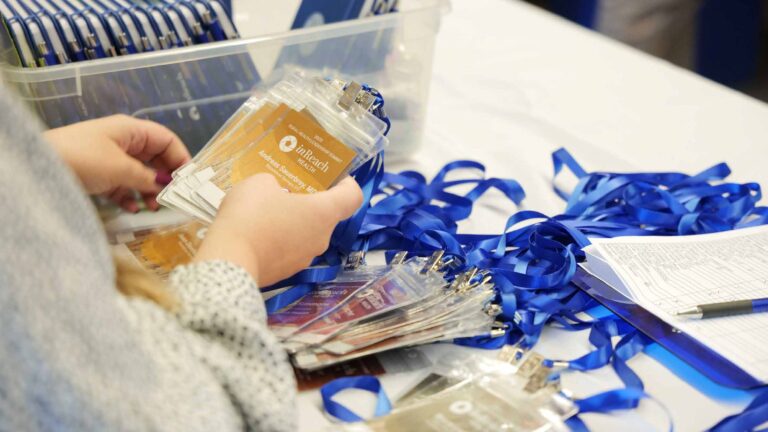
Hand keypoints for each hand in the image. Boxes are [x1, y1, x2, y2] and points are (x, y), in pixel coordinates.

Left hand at [45, 115, 189, 211]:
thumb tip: (166, 185)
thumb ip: (148, 178)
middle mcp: (124, 142)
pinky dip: (130, 196)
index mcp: (132, 131)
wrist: (40, 168)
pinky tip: (133, 208)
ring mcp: (111, 158)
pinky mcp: (99, 175)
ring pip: (140, 174)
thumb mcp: (121, 168)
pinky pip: (123, 185)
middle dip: (165, 178)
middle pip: (155, 159)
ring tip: (152, 207)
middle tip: (172, 198)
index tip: (189, 181)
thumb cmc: (83, 159)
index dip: (181, 159)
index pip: (167, 140)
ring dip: (149, 191)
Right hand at [194, 174, 363, 285]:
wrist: (228, 260)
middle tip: (288, 192)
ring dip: (293, 224)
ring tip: (266, 213)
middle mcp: (321, 239)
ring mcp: (304, 260)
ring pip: (306, 235)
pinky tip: (256, 234)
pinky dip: (278, 241)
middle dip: (310, 204)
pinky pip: (288, 251)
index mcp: (323, 213)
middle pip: (325, 217)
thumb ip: (274, 184)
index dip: (348, 185)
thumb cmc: (251, 215)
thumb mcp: (260, 183)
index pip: (353, 197)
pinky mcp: (286, 273)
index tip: (336, 179)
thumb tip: (273, 194)